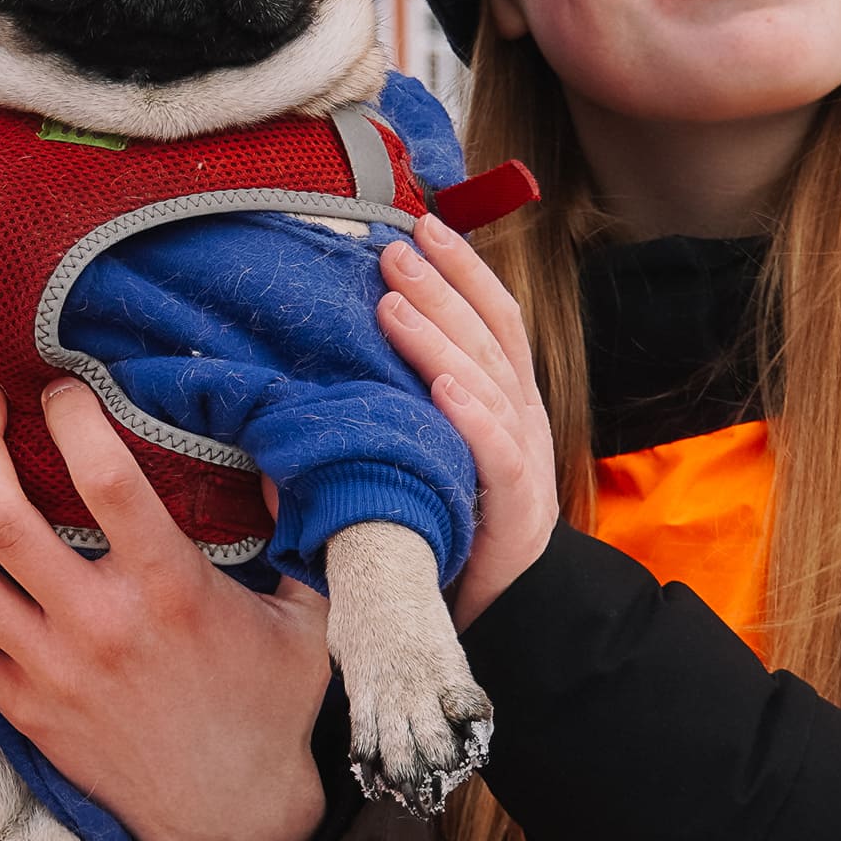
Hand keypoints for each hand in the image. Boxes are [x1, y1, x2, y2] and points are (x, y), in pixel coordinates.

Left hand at [0, 378, 333, 840]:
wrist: (232, 818)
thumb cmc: (270, 709)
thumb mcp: (308, 619)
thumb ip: (296, 536)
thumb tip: (281, 460)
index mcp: (171, 589)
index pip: (106, 479)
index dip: (72, 417)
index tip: (60, 387)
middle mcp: (100, 625)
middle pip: (3, 516)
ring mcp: (51, 670)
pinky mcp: (22, 708)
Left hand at [379, 216, 564, 624]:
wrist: (516, 615)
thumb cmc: (462, 531)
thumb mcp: (431, 457)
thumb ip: (394, 417)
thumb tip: (316, 385)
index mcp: (505, 401)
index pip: (492, 318)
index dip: (462, 269)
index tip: (421, 225)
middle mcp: (520, 418)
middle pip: (486, 334)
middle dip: (442, 284)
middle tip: (394, 245)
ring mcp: (524, 460)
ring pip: (486, 382)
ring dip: (440, 336)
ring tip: (393, 301)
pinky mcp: (517, 508)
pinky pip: (497, 454)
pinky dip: (472, 417)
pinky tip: (443, 387)